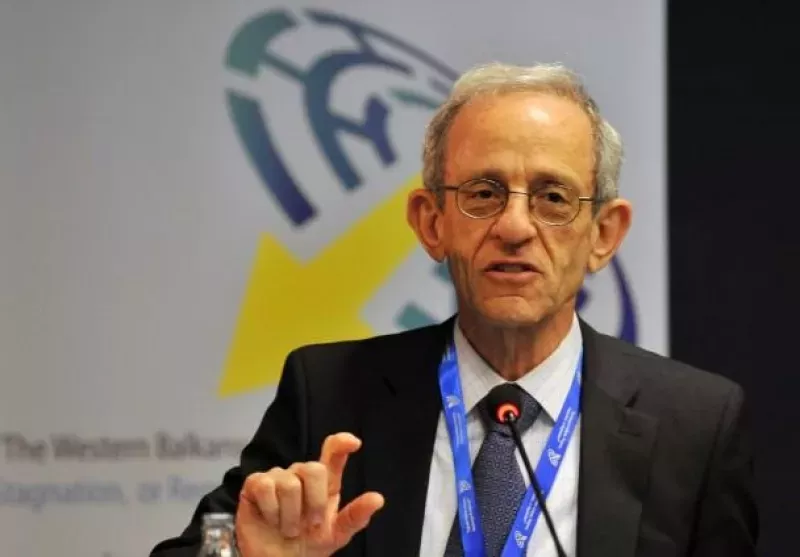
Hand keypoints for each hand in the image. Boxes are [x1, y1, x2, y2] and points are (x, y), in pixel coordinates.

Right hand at [235, 433, 383, 556]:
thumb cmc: (307, 545)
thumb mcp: (336, 535)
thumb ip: (355, 516)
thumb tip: (378, 499)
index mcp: (324, 483)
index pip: (332, 453)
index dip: (341, 444)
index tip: (354, 443)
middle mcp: (301, 474)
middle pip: (313, 469)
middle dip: (314, 502)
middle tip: (310, 524)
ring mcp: (278, 477)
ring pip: (290, 484)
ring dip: (290, 516)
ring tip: (288, 528)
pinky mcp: (255, 484)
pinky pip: (266, 487)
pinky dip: (271, 511)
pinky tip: (271, 520)